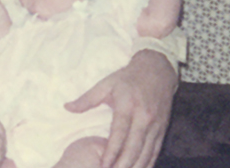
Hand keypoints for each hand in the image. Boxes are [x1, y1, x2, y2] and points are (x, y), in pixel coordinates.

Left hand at [64, 50, 177, 167]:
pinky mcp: (162, 129)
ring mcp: (155, 125)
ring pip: (146, 153)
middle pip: (134, 148)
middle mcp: (144, 118)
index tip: (104, 165)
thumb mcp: (105, 84)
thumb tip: (67, 107)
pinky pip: (155, 151)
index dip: (112, 151)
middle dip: (123, 165)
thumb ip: (86, 99)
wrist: (157, 71)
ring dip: (136, 167)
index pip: (120, 134)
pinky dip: (148, 163)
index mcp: (128, 106)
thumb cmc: (127, 78)